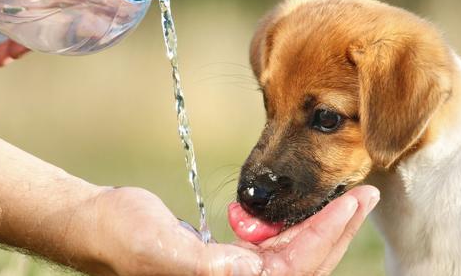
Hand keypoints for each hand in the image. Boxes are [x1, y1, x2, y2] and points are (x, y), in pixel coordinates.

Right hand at [81, 185, 378, 275]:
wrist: (97, 226)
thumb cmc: (118, 235)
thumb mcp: (154, 247)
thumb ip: (199, 265)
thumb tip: (248, 271)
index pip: (292, 270)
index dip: (325, 235)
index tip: (351, 201)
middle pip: (305, 266)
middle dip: (337, 230)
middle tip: (364, 192)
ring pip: (296, 256)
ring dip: (324, 226)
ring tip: (349, 196)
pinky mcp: (232, 263)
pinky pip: (278, 248)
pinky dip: (298, 227)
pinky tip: (309, 208)